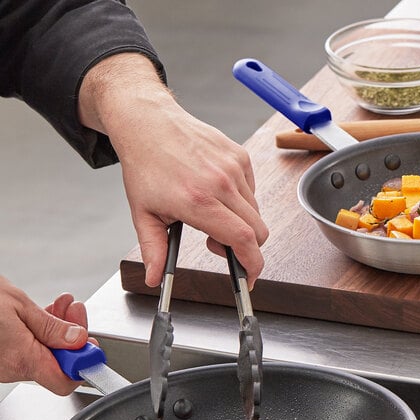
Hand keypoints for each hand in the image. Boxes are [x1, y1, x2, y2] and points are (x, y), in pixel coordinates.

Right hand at [0, 277, 90, 394]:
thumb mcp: (19, 306)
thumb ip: (51, 327)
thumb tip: (78, 341)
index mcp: (21, 359)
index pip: (64, 381)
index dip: (83, 364)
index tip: (92, 347)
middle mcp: (10, 369)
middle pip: (57, 363)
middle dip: (72, 337)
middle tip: (76, 312)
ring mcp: (3, 366)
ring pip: (44, 353)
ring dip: (58, 329)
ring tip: (62, 304)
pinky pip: (28, 349)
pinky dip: (40, 331)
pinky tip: (45, 312)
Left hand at [78, 53, 268, 289]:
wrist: (148, 122)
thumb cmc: (145, 165)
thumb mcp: (143, 213)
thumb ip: (154, 250)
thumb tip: (155, 279)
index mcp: (197, 201)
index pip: (243, 240)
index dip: (252, 264)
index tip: (249, 277)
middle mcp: (220, 183)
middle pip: (257, 230)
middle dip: (246, 248)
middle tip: (218, 245)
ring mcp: (233, 167)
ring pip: (256, 212)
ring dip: (242, 224)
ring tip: (213, 217)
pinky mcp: (240, 156)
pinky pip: (252, 191)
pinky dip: (242, 202)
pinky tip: (218, 195)